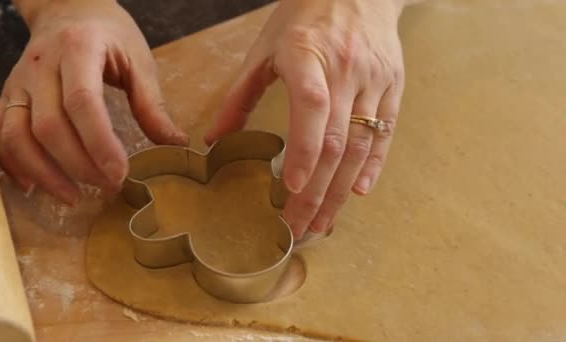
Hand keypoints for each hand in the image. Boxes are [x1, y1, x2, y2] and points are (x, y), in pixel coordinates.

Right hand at [0, 0, 187, 204]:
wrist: (68, 9)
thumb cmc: (109, 33)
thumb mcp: (139, 60)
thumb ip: (152, 103)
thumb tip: (175, 143)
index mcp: (78, 48)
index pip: (82, 102)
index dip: (99, 144)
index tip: (120, 173)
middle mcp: (41, 65)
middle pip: (49, 126)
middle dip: (79, 165)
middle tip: (108, 186)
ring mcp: (18, 81)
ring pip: (16, 135)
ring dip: (44, 173)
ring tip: (74, 196)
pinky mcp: (8, 95)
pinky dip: (12, 163)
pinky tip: (35, 185)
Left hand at [205, 0, 405, 238]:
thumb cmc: (305, 15)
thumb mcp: (265, 48)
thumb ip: (240, 95)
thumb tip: (214, 140)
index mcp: (309, 56)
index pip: (311, 108)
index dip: (303, 152)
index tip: (289, 191)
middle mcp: (346, 70)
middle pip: (335, 141)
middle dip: (316, 192)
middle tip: (299, 227)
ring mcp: (374, 80)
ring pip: (361, 145)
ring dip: (340, 190)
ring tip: (323, 223)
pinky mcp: (393, 86)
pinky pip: (384, 133)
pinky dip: (372, 166)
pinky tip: (356, 192)